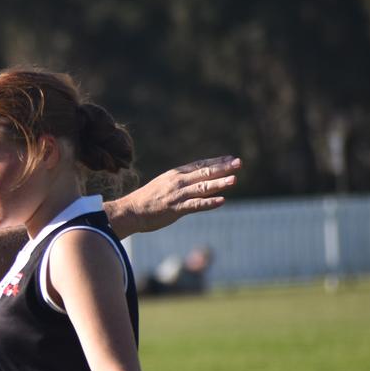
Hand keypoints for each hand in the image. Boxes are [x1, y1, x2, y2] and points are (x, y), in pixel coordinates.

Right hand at [112, 155, 240, 235]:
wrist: (130, 211)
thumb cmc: (146, 200)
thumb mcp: (163, 185)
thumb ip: (180, 183)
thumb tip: (195, 182)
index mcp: (175, 175)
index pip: (200, 165)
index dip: (216, 162)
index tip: (231, 158)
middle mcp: (177, 182)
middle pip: (204, 173)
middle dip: (223, 168)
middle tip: (239, 163)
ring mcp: (177, 195)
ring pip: (202, 187)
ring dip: (219, 184)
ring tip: (234, 180)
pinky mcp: (175, 209)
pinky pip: (195, 205)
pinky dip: (209, 203)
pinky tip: (222, 201)